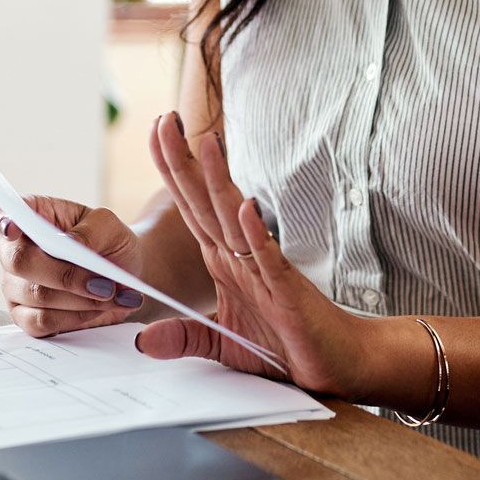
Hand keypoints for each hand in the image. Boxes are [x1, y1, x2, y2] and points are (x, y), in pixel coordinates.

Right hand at [0, 196, 144, 337]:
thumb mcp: (110, 226)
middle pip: (19, 261)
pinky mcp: (25, 317)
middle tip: (104, 283)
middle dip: (66, 274)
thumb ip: (91, 231)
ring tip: (110, 294)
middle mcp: (16, 251)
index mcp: (33, 217)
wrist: (127, 275)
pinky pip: (42, 322)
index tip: (12, 227)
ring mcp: (16, 286)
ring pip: (37, 295)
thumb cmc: (111, 244)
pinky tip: (96, 309)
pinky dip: (75, 317)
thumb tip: (69, 244)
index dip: (0, 219)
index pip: (0, 213)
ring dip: (80, 298)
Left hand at [136, 112, 368, 396]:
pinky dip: (256, 233)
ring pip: (234, 219)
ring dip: (219, 181)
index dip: (172, 170)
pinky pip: (268, 259)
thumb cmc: (285, 345)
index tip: (155, 131)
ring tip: (205, 141)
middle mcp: (241, 257)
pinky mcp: (287, 291)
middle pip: (205, 202)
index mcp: (225, 261)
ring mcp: (264, 270)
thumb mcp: (223, 343)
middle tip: (164, 119)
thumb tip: (144, 339)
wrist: (335, 360)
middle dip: (183, 161)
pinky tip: (247, 207)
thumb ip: (185, 335)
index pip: (191, 207)